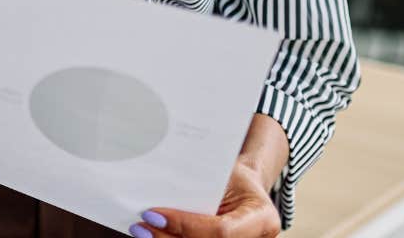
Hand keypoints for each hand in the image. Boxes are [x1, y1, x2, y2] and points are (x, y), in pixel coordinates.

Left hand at [133, 162, 279, 237]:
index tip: (154, 214)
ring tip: (143, 232)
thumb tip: (160, 190)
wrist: (246, 188)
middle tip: (141, 226)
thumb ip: (198, 185)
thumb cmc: (234, 177)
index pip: (221, 230)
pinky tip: (154, 236)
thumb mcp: (223, 172)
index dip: (185, 225)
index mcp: (262, 219)